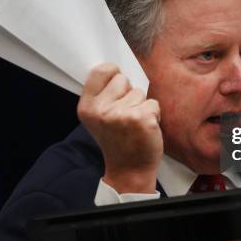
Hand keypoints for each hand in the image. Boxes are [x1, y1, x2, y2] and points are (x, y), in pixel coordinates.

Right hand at [77, 63, 162, 193]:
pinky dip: (153, 114)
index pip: (100, 71)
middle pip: (123, 79)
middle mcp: (101, 110)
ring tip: (134, 124)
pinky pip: (153, 103)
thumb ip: (103, 95)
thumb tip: (117, 70)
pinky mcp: (142, 119)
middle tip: (125, 115)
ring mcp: (121, 115)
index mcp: (87, 107)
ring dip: (141, 106)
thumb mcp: (99, 118)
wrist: (129, 170)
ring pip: (140, 92)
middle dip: (128, 93)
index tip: (117, 86)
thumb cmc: (117, 141)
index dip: (113, 73)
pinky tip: (145, 129)